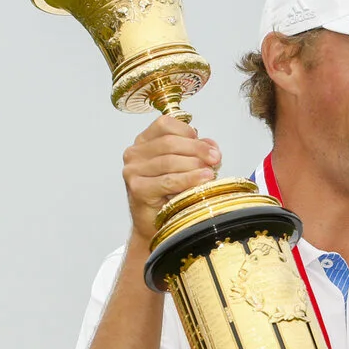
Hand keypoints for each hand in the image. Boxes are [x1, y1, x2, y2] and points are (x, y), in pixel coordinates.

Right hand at [122, 115, 219, 242]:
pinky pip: (168, 180)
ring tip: (211, 172)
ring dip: (195, 165)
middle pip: (169, 142)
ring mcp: (132, 170)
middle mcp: (134, 153)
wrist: (154, 224)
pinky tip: (203, 180)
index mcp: (143, 141)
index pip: (165, 124)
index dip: (188, 132)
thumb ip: (196, 151)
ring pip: (170, 161)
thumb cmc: (168, 193)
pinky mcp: (137, 188)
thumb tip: (212, 146)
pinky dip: (189, 179)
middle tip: (215, 158)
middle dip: (197, 149)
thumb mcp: (184, 166)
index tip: (207, 146)